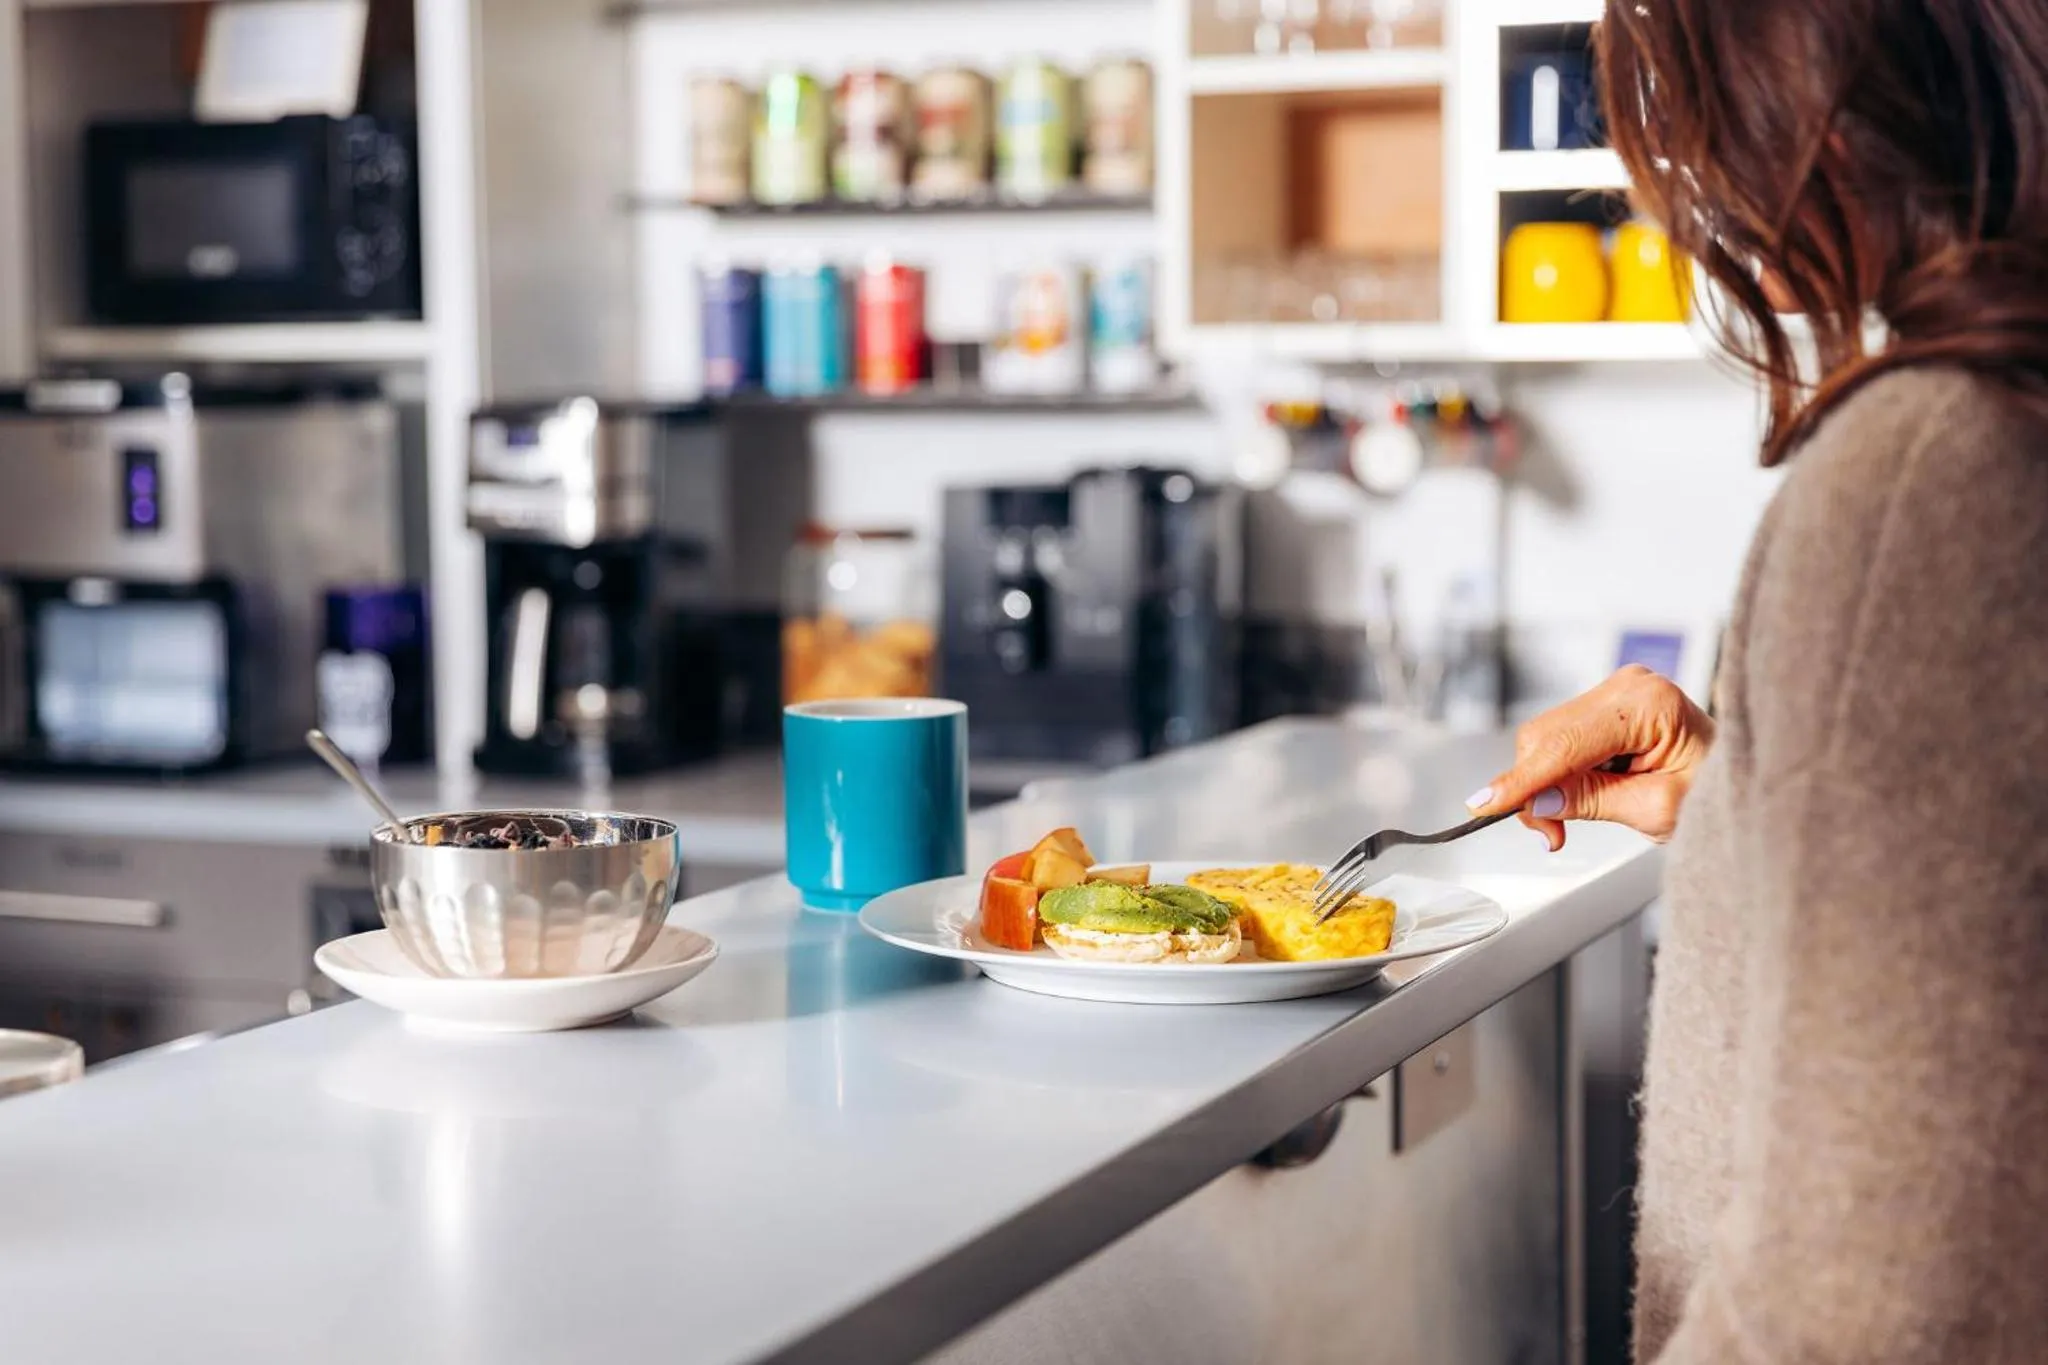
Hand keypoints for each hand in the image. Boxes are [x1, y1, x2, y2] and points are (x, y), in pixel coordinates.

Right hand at [1467, 665, 1715, 850]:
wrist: (1752, 781)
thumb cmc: (1721, 793)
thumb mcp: (1658, 811)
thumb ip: (1594, 801)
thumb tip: (1540, 801)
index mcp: (1649, 703)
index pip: (1566, 742)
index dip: (1522, 779)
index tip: (1485, 804)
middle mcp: (1629, 686)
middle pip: (1546, 736)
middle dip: (1536, 788)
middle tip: (1553, 835)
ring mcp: (1618, 691)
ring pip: (1546, 739)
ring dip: (1546, 785)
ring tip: (1570, 820)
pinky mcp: (1609, 706)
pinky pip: (1561, 738)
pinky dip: (1559, 774)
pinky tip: (1581, 795)